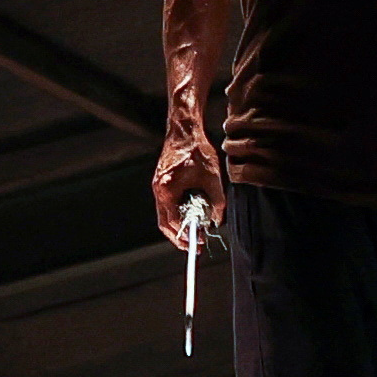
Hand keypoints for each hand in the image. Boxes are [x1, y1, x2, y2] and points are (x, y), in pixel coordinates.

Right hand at [153, 130, 220, 246]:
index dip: (185, 236)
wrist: (185, 130)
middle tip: (196, 246)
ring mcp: (159, 185)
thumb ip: (217, 203)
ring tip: (197, 233)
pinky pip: (169, 204)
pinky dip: (180, 213)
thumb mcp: (213, 180)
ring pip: (167, 213)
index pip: (172, 222)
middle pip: (165, 222)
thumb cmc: (197, 150)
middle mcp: (158, 189)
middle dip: (180, 236)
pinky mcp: (164, 182)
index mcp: (166, 190)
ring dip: (181, 225)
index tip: (199, 245)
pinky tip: (194, 217)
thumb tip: (218, 221)